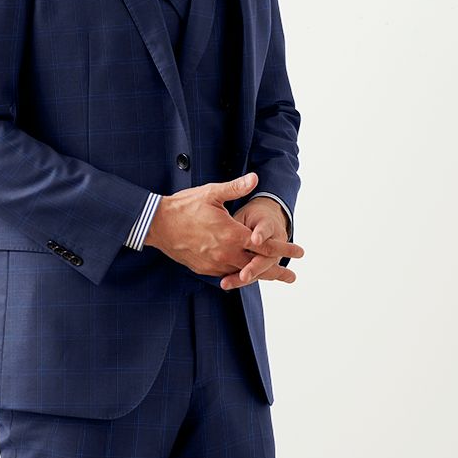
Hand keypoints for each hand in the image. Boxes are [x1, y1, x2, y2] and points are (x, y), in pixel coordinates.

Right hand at [144, 171, 303, 280]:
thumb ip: (236, 188)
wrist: (157, 224)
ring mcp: (215, 264)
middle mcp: (226, 253)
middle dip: (277, 271)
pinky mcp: (204, 269)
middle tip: (293, 276)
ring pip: (243, 273)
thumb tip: (256, 179)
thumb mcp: (212, 193)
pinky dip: (238, 274)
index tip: (300, 251)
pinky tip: (244, 273)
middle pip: (258, 266)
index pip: (265, 245)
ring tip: (273, 278)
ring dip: (258, 276)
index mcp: (232, 235)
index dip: (285, 248)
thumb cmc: (184, 206)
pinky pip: (226, 274)